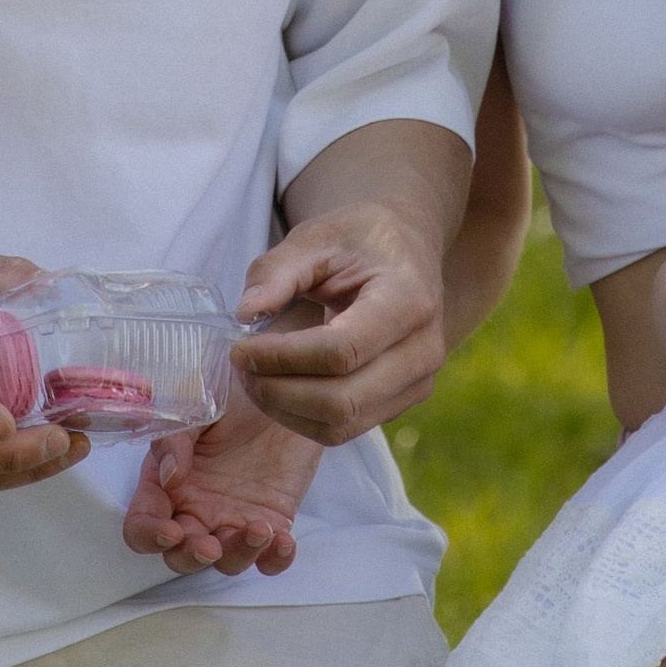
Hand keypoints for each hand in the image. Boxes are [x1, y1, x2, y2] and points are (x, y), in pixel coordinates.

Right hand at [122, 383, 317, 578]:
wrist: (284, 382)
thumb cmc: (233, 390)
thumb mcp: (198, 403)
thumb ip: (176, 438)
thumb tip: (170, 478)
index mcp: (167, 482)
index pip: (142, 524)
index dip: (149, 535)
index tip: (171, 530)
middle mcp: (196, 508)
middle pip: (180, 555)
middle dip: (192, 556)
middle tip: (211, 545)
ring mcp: (234, 518)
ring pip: (225, 561)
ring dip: (238, 554)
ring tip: (260, 529)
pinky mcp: (272, 521)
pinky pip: (270, 558)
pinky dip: (275, 559)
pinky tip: (284, 540)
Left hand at [231, 199, 446, 442]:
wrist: (405, 247)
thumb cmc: (359, 239)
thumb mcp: (315, 237)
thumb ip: (277, 272)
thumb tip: (246, 314)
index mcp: (409, 300)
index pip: (342, 351)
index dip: (283, 357)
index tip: (241, 347)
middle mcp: (424, 349)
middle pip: (343, 401)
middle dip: (279, 391)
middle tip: (241, 366)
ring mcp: (418, 382)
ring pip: (342, 425)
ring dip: (286, 410)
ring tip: (255, 377)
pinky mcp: (402, 401)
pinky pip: (345, 429)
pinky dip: (302, 417)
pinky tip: (280, 386)